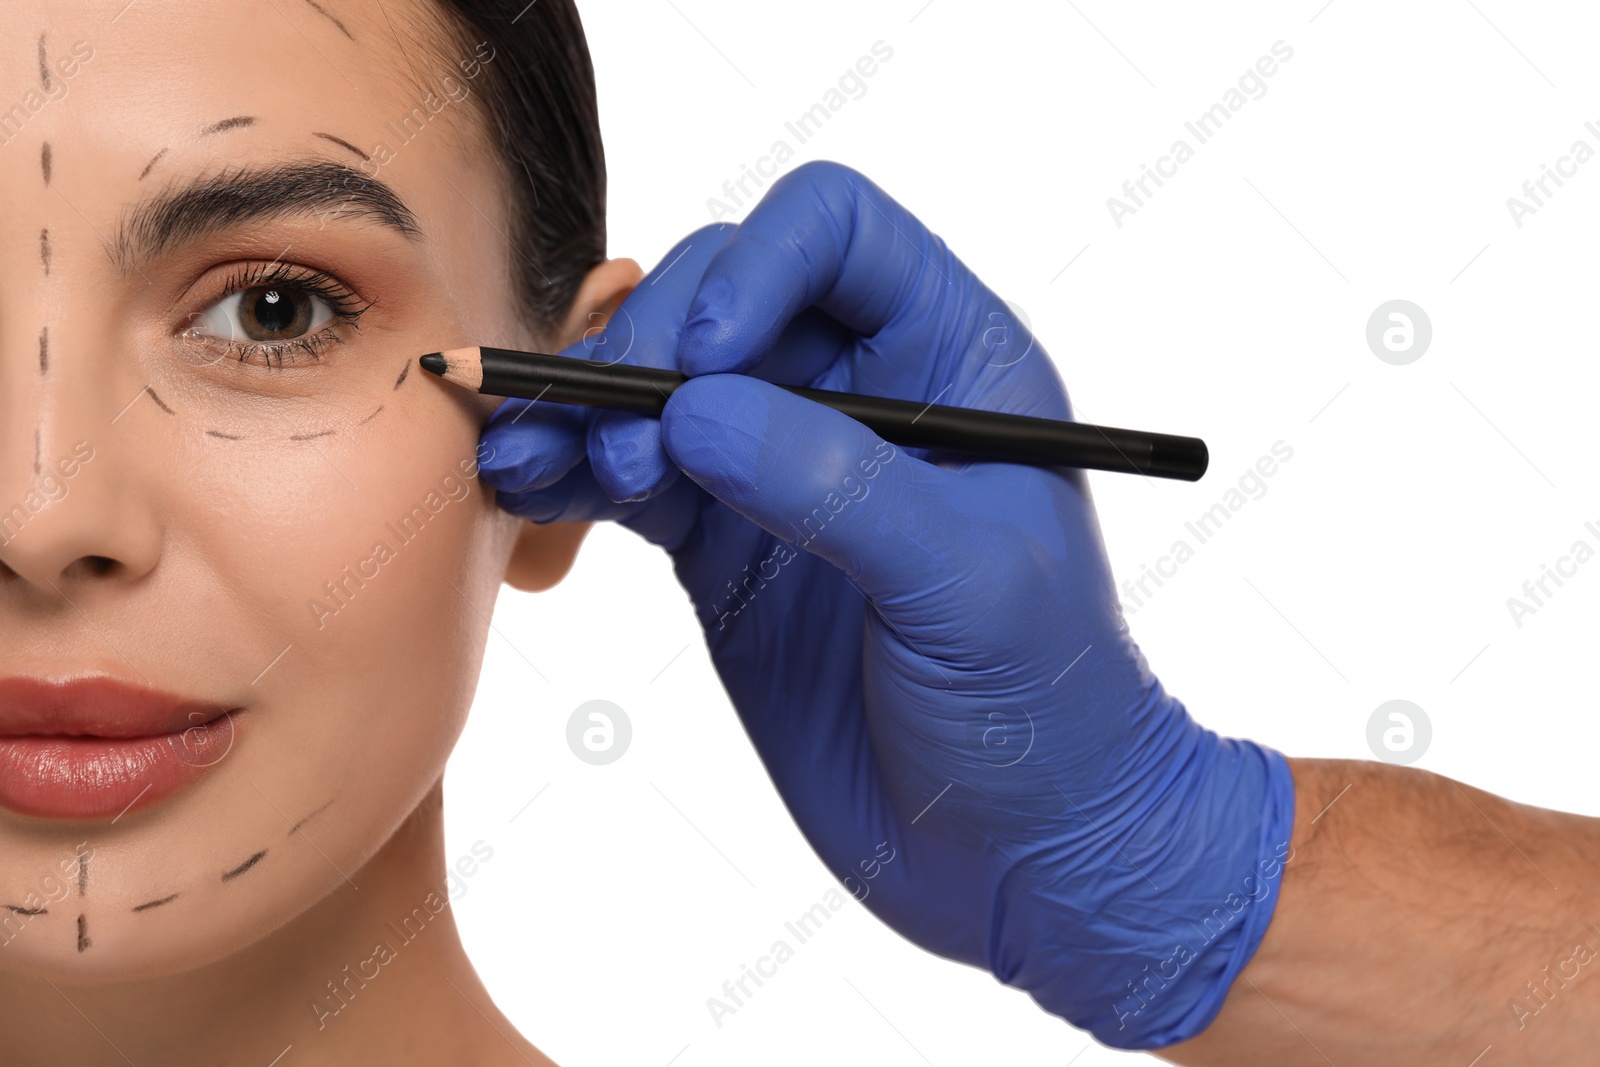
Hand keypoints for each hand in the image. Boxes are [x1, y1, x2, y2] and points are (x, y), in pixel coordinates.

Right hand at [477, 161, 1294, 1049]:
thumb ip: (837, 486)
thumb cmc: (1046, 708)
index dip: (757, 264)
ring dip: (584, 405)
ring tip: (532, 457)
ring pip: (658, 384)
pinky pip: (630, 476)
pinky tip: (528, 485)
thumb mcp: (965, 584)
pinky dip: (571, 472)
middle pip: (720, 294)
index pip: (837, 232)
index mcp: (950, 362)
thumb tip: (694, 413)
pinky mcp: (726, 546)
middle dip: (649, 346)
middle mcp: (859, 395)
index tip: (706, 362)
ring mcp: (782, 470)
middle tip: (615, 435)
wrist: (1020, 847)